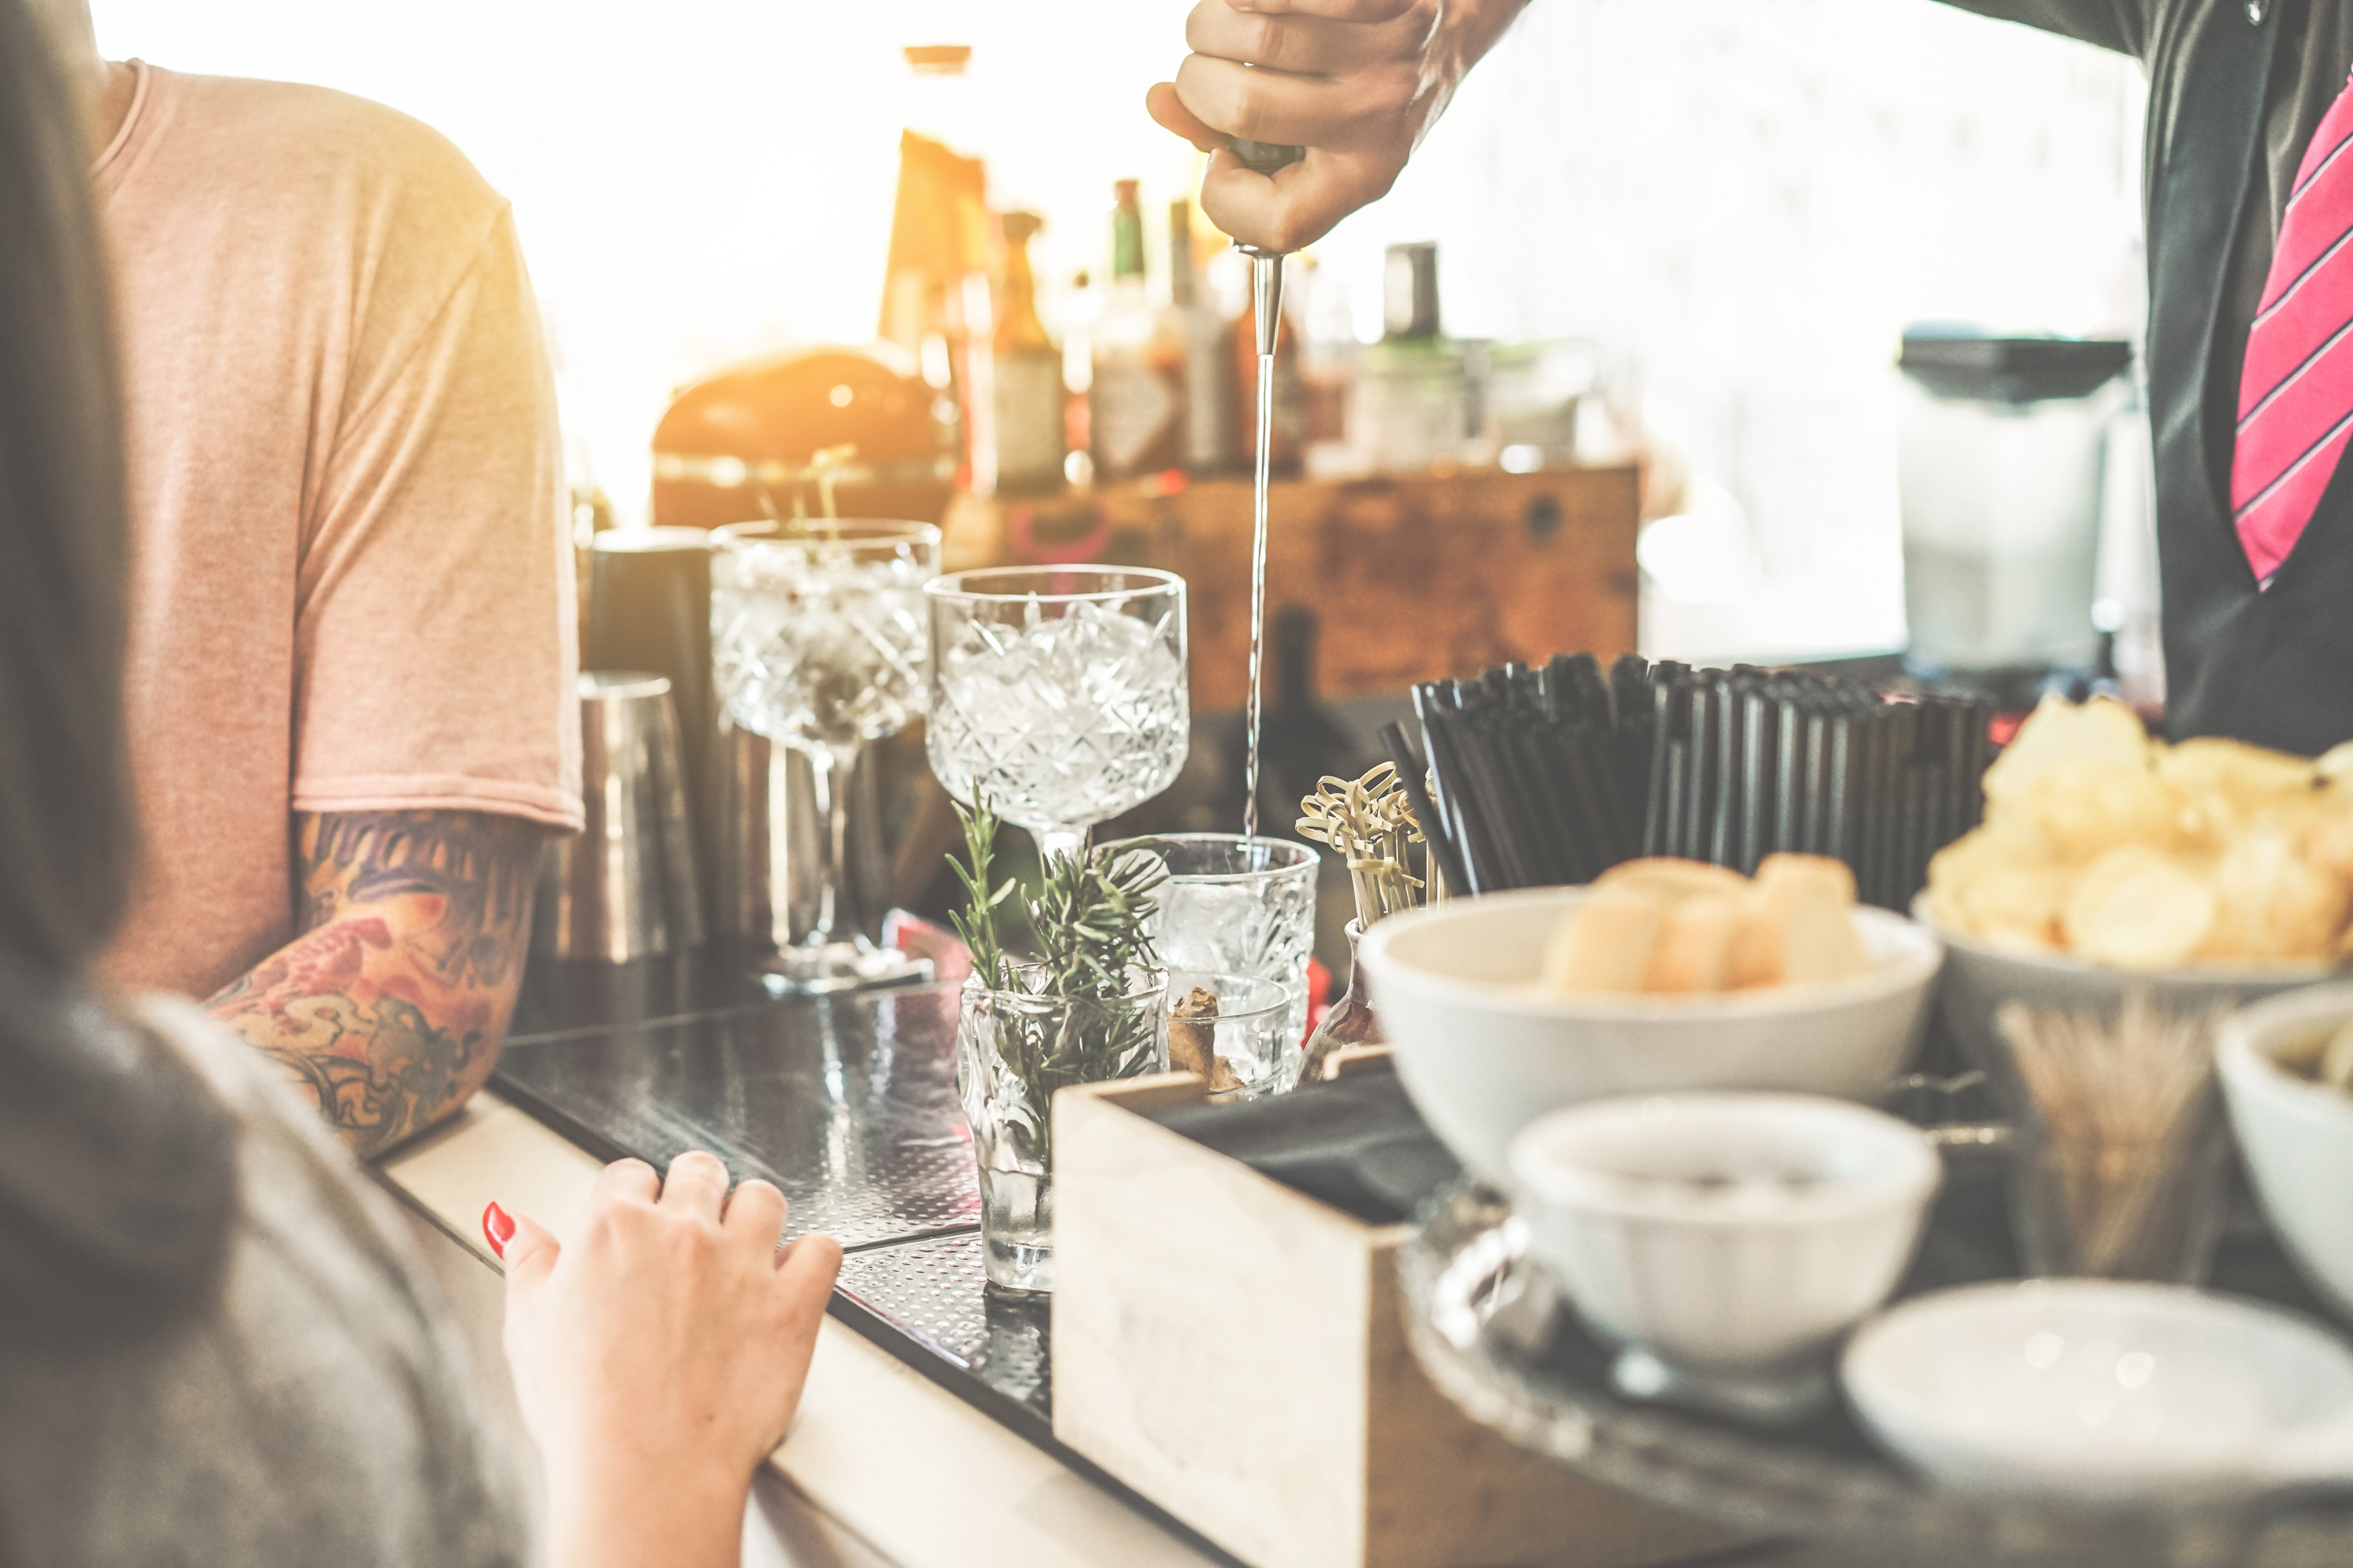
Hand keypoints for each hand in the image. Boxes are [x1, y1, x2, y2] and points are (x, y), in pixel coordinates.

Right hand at [499, 1153, 843, 1567]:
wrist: (646, 1471)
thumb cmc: (586, 1414)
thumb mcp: (530, 1329)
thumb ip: (529, 1263)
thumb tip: (515, 1225)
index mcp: (613, 1228)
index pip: (629, 1175)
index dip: (634, 1200)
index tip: (638, 1223)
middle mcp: (682, 1231)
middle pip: (700, 1172)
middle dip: (695, 1194)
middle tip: (690, 1236)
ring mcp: (743, 1261)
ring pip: (763, 1197)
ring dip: (754, 1218)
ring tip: (742, 1254)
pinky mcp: (793, 1301)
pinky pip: (822, 1248)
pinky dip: (811, 1260)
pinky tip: (793, 1279)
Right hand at [1146, 0, 1530, 252]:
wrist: (1451, 33)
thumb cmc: (1353, 93)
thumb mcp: (1304, 137)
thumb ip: (1222, 135)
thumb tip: (1158, 100)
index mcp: (1359, 178)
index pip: (1278, 223)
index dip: (1223, 198)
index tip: (1220, 160)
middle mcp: (1379, 122)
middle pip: (1243, 105)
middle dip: (1195, 81)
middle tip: (1202, 70)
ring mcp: (1392, 56)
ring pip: (1255, 34)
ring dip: (1212, 23)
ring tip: (1223, 24)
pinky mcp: (1394, 2)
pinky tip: (1251, 2)